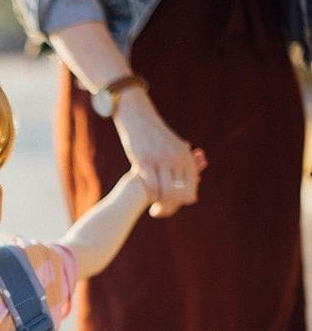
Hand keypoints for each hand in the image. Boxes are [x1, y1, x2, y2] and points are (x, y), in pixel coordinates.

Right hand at [113, 87, 204, 216]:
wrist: (139, 118)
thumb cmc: (156, 136)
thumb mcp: (174, 148)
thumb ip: (182, 165)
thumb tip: (188, 182)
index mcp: (186, 158)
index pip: (190, 188)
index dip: (184, 201)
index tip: (175, 206)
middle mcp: (176, 160)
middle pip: (178, 194)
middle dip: (171, 207)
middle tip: (161, 212)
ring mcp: (160, 161)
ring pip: (164, 193)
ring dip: (160, 206)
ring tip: (154, 210)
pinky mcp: (143, 162)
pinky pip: (150, 187)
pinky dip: (150, 196)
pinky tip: (146, 199)